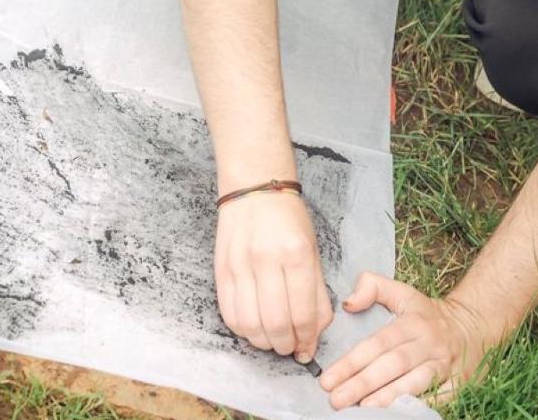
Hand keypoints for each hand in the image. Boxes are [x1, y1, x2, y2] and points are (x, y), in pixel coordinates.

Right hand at [214, 192, 332, 360]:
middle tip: (291, 348)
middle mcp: (266, 260)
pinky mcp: (221, 270)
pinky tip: (255, 328)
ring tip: (273, 341)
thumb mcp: (312, 251)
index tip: (309, 349)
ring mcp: (240, 266)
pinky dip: (243, 330)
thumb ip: (317, 293)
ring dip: (264, 342)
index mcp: (296, 254)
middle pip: (276, 323)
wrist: (253, 189)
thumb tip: (315, 332)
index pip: (303, 313)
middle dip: (287, 346)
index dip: (308, 339)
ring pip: (250, 324)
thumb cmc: (289, 219)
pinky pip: (229, 313)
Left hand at [318, 272, 492, 409]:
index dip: (352, 362)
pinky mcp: (457, 384)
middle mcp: (429, 344)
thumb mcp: (403, 293)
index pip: (377, 344)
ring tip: (361, 409)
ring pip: (415, 383)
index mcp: (412, 323)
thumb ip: (373, 287)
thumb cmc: (427, 315)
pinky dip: (417, 406)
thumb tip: (349, 303)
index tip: (328, 379)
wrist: (474, 327)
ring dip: (388, 398)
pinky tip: (394, 413)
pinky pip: (436, 398)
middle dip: (363, 383)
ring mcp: (444, 366)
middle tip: (336, 399)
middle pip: (393, 365)